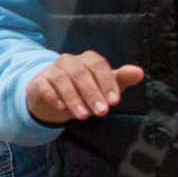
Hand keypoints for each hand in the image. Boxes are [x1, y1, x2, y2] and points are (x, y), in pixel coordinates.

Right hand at [25, 51, 143, 125]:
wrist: (53, 99)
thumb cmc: (83, 91)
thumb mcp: (103, 87)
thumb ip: (121, 80)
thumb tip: (139, 72)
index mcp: (88, 60)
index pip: (98, 65)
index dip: (107, 82)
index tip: (114, 102)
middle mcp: (69, 61)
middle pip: (81, 73)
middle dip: (93, 94)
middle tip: (102, 112)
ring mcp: (52, 70)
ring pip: (62, 80)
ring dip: (74, 99)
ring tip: (84, 116)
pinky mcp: (38, 82)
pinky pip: (44, 86)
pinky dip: (52, 96)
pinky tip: (60, 107)